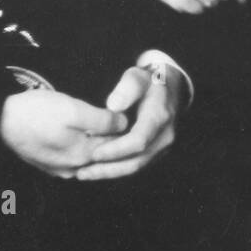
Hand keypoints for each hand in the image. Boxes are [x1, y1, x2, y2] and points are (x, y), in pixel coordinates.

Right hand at [0, 89, 129, 178]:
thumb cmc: (36, 112)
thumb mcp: (73, 110)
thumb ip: (102, 120)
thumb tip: (124, 124)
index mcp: (83, 155)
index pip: (118, 145)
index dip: (126, 129)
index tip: (134, 114)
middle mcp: (73, 168)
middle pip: (103, 152)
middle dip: (113, 136)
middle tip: (121, 117)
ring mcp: (59, 169)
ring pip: (88, 155)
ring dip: (97, 141)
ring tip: (103, 122)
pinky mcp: (47, 164)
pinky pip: (72, 157)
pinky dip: (81, 146)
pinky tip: (81, 132)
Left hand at [73, 64, 180, 180]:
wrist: (168, 89)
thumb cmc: (148, 82)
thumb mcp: (138, 76)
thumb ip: (127, 87)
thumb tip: (113, 106)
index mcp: (160, 117)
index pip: (138, 141)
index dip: (116, 150)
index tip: (94, 153)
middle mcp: (164, 136)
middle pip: (136, 161)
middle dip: (108, 168)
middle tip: (81, 171)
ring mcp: (161, 147)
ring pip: (134, 166)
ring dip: (109, 172)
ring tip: (83, 174)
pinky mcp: (155, 152)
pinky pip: (134, 164)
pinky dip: (114, 169)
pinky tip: (94, 169)